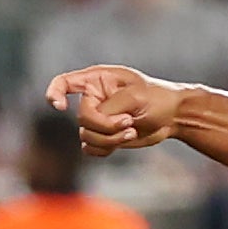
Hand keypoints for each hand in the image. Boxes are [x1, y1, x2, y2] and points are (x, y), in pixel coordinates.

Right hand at [43, 65, 184, 155]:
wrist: (173, 117)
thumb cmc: (157, 98)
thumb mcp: (135, 96)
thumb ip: (109, 108)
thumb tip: (93, 125)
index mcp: (97, 80)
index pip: (64, 82)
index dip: (55, 93)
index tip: (61, 107)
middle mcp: (93, 99)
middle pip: (81, 118)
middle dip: (105, 125)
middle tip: (129, 122)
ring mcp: (97, 119)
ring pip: (86, 136)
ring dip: (110, 139)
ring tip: (132, 131)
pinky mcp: (103, 136)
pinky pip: (91, 148)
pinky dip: (107, 148)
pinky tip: (125, 140)